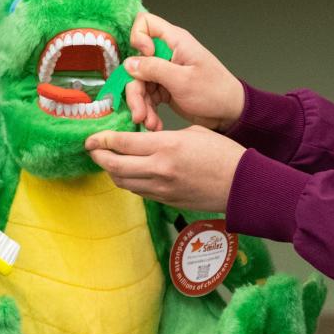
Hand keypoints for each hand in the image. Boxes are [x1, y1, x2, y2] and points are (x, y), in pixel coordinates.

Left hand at [85, 126, 244, 211]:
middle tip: (93, 149)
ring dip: (112, 171)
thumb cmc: (223, 154)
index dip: (101, 140)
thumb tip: (147, 140)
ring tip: (109, 160)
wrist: (242, 185)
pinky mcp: (167, 201)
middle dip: (99, 157)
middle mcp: (159, 170)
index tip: (91, 138)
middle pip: (115, 166)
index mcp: (166, 147)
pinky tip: (130, 172)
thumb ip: (164, 137)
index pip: (121, 143)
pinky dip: (129, 181)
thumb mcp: (193, 132)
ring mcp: (162, 189)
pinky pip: (139, 191)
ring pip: (123, 182)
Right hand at [124, 12, 243, 132]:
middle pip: (136, 62)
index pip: (145, 23)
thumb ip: (154, 69)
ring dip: (141, 105)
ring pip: (138, 82)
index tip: (143, 59)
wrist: (229, 114)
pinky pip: (147, 96)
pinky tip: (154, 124)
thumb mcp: (183, 81)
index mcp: (175, 41)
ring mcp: (164, 71)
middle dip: (134, 89)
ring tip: (149, 123)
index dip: (137, 38)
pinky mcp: (164, 87)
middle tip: (139, 112)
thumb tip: (129, 63)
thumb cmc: (215, 92)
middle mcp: (166, 53)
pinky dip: (148, 110)